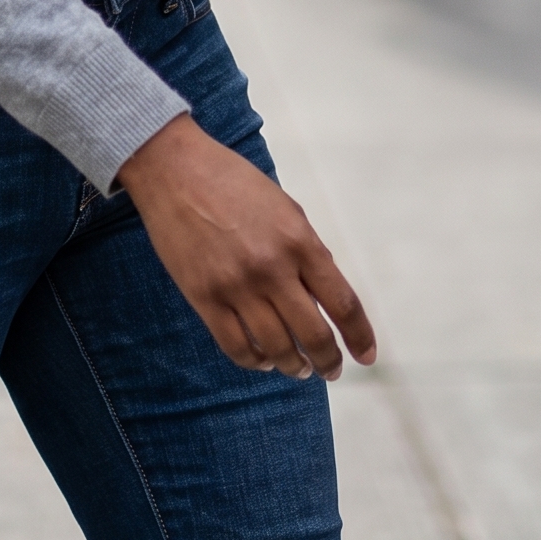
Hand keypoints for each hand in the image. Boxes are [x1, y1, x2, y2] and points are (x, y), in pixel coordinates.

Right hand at [116, 114, 376, 377]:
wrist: (174, 169)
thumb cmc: (234, 184)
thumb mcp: (285, 209)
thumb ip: (308, 252)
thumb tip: (325, 299)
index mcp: (299, 241)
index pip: (343, 304)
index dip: (360, 337)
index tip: (366, 357)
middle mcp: (272, 267)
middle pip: (314, 335)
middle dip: (328, 361)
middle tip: (331, 370)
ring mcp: (237, 285)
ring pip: (277, 348)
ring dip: (293, 366)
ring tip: (297, 368)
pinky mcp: (204, 297)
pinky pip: (236, 347)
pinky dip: (255, 361)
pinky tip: (262, 359)